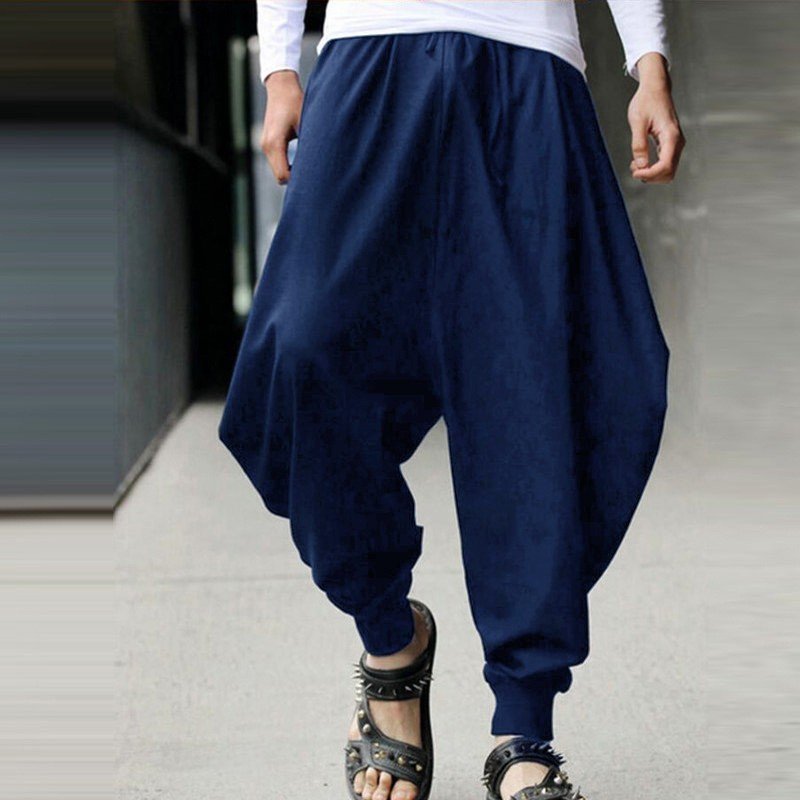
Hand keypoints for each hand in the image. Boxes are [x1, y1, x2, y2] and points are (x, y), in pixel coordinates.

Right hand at [261, 70, 303, 184]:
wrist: (281, 87)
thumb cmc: (295, 102)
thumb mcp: (306, 124)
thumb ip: (309, 146)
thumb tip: (320, 166)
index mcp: (275, 143)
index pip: (283, 175)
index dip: (297, 181)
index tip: (312, 179)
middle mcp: (266, 146)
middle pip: (279, 176)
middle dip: (294, 179)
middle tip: (313, 177)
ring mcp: (264, 145)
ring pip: (277, 170)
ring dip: (290, 172)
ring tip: (308, 167)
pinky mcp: (267, 143)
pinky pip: (276, 162)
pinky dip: (286, 165)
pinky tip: (300, 161)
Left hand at [628, 53, 684, 183]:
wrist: (655, 89)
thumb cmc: (646, 101)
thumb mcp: (637, 122)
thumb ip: (639, 144)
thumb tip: (641, 165)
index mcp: (671, 136)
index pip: (665, 166)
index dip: (650, 174)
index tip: (635, 172)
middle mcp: (677, 142)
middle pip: (669, 173)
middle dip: (650, 176)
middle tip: (633, 169)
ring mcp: (675, 144)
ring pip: (667, 171)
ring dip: (651, 174)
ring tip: (635, 164)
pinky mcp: (670, 145)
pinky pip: (664, 164)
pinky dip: (652, 168)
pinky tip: (639, 161)